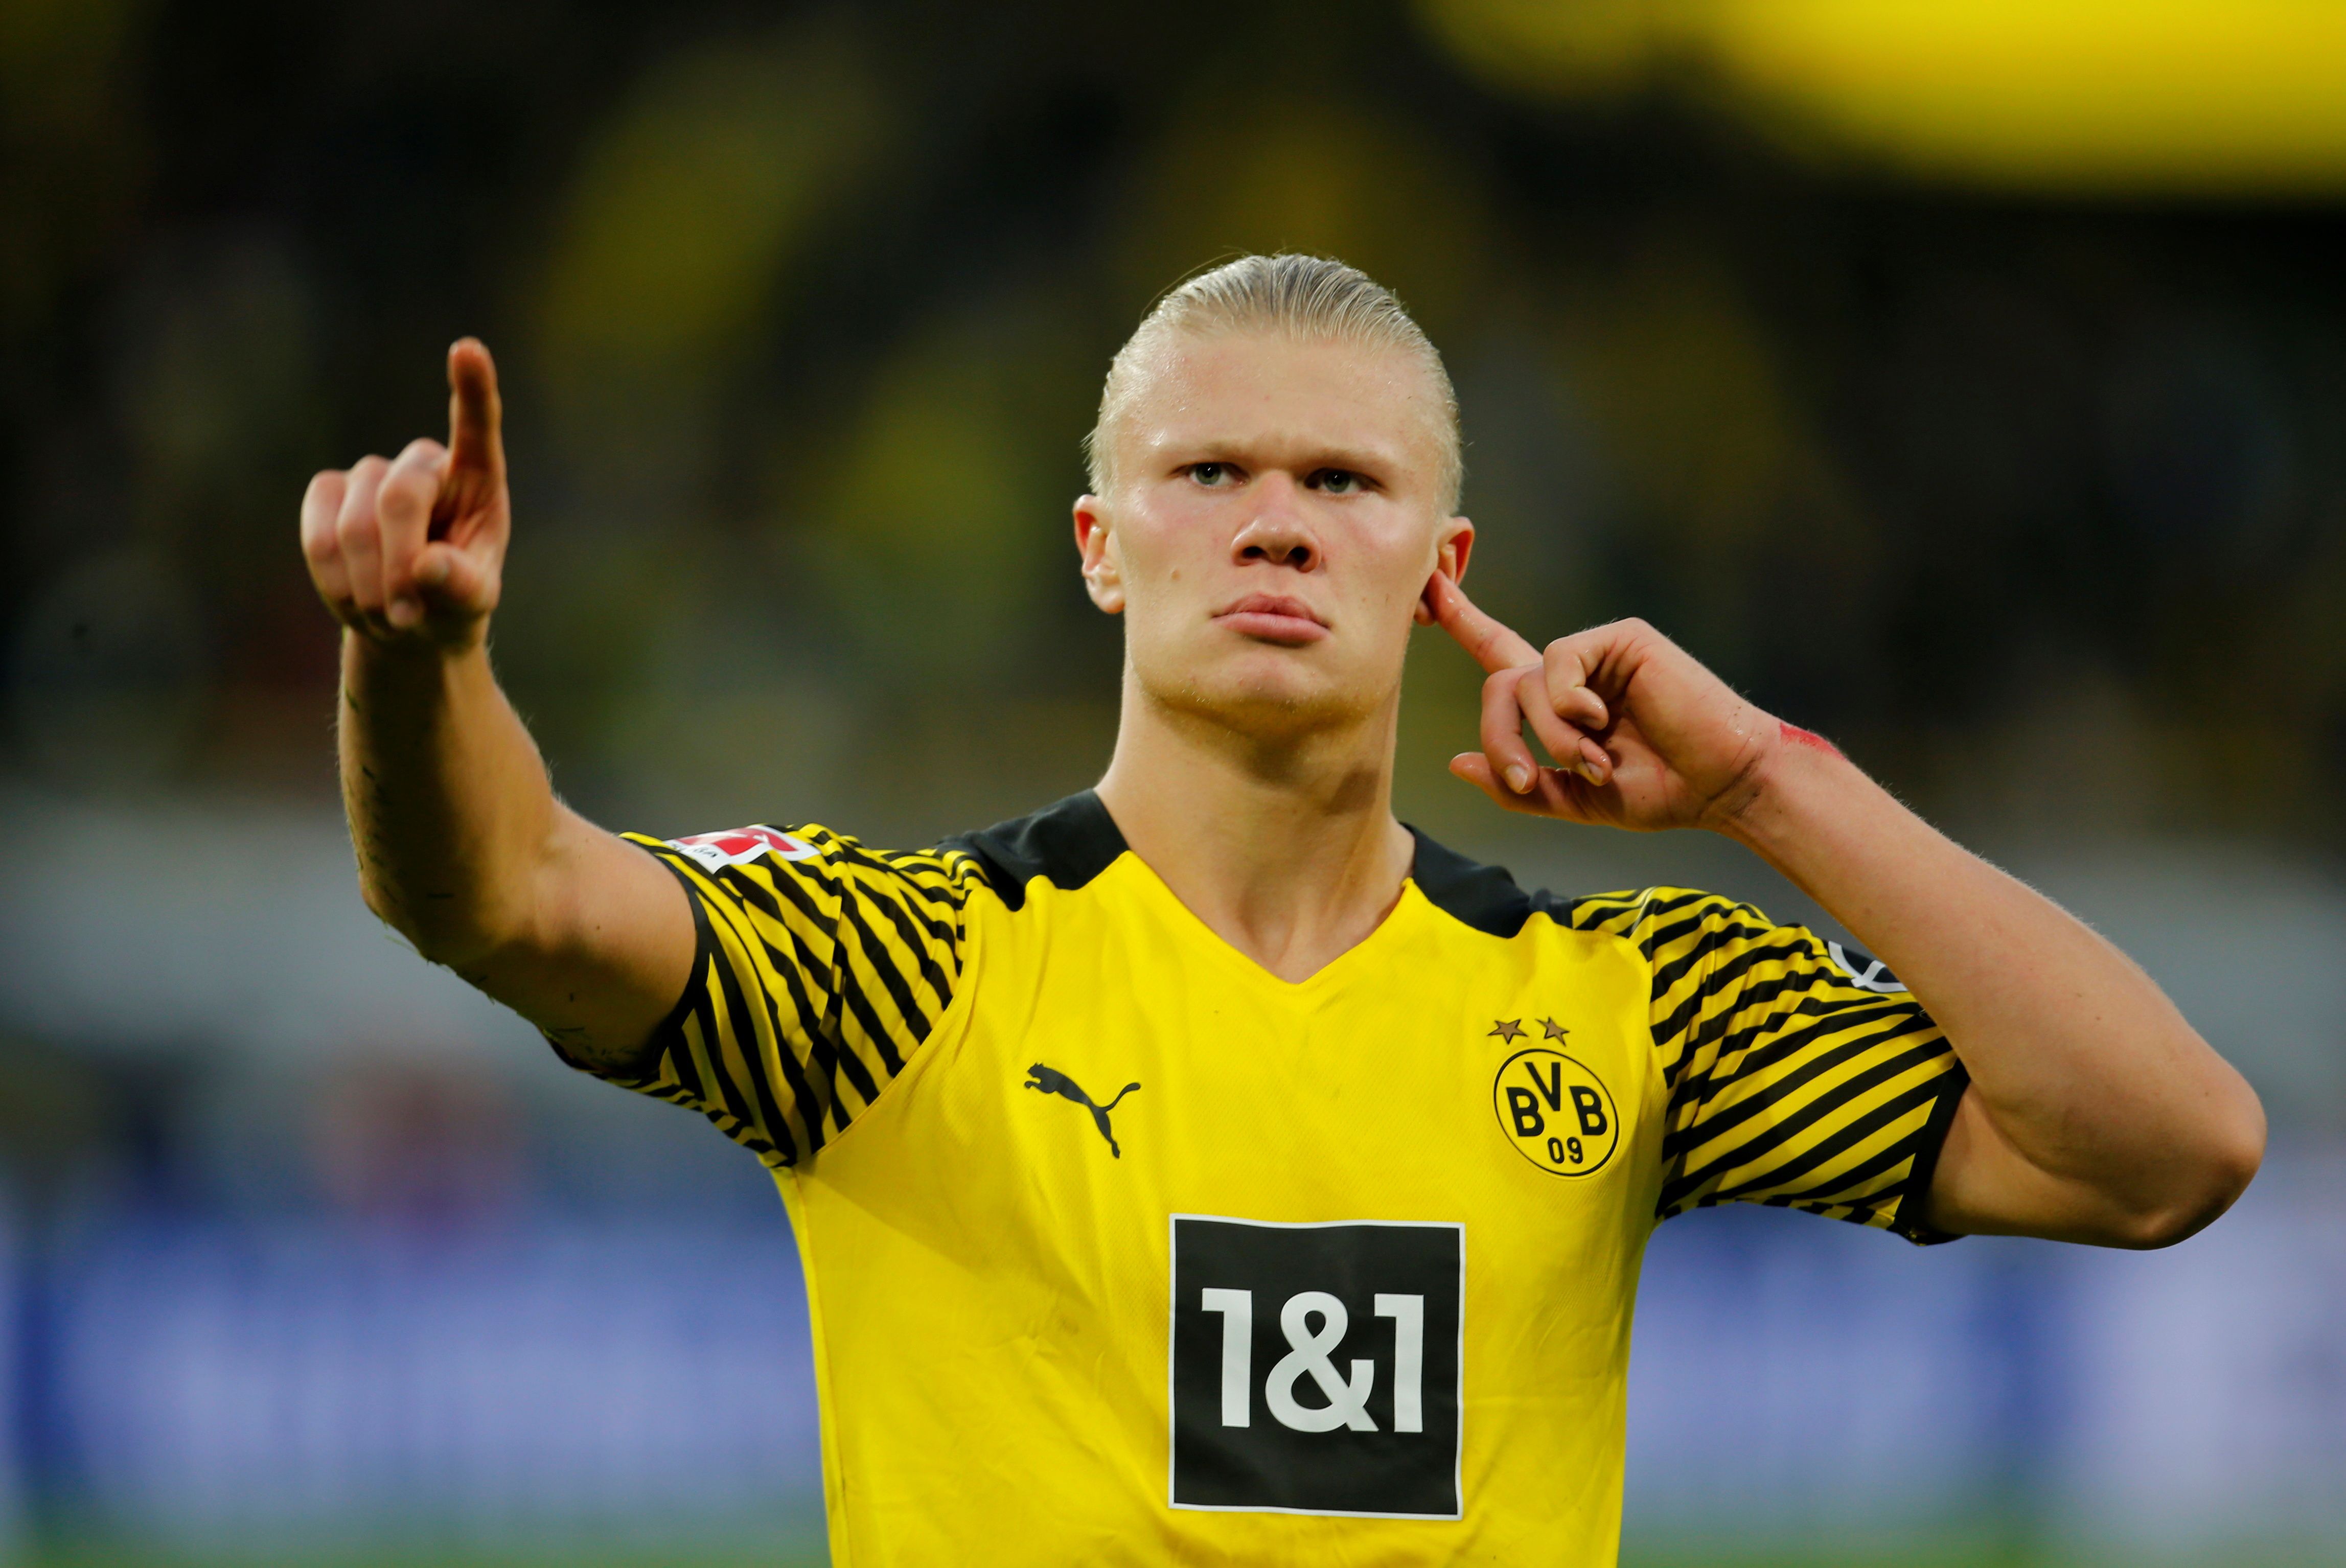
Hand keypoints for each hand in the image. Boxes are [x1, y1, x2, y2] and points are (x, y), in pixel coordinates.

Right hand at [300, 338, 509, 649]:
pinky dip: (335, 577)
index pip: (476, 426)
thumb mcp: (473, 602)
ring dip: (369, 583)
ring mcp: (371, 474)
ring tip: (392, 614)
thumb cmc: (453, 599)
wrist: (408, 619)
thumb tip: (427, 567)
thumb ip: (461, 585)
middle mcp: (423, 464)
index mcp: (476, 478)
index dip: (472, 388)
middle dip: (398, 564)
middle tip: (408, 616)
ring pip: (355, 522)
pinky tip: (355, 597)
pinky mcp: (328, 494)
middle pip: (399, 496)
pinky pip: (318, 533)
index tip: (467, 349)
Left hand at [1425, 571, 1780, 831]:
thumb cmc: (1662, 792)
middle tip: (1526, 780)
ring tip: (1592, 762)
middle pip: (1499, 686)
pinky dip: (1567, 704)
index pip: (1501, 654)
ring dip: (1547, 735)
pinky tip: (1602, 721)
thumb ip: (1517, 788)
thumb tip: (1457, 763)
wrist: (1721, 785)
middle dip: (1501, 740)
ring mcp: (1597, 653)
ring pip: (1523, 681)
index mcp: (1562, 702)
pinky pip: (1557, 662)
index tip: (1430, 590)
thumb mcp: (1575, 800)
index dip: (1465, 621)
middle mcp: (1574, 672)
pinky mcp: (1621, 638)